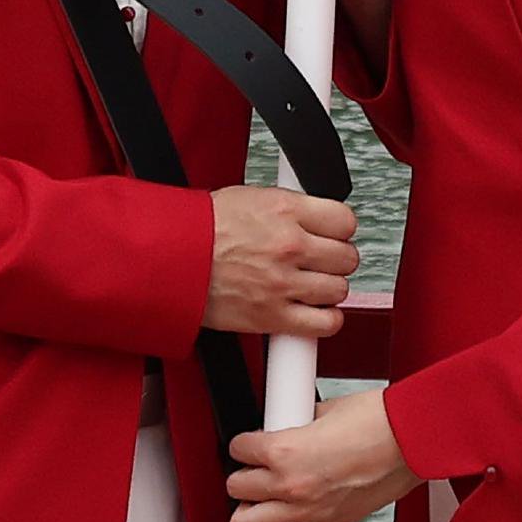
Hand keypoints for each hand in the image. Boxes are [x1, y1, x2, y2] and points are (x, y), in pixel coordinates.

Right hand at [205, 186, 358, 338]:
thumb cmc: (204, 227)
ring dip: (330, 289)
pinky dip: (326, 320)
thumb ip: (291, 208)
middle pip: (347, 257)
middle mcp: (290, 245)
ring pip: (339, 289)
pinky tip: (315, 311)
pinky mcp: (274, 316)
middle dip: (337, 259)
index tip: (334, 235)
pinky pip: (325, 324)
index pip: (345, 220)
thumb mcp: (253, 197)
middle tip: (323, 261)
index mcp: (286, 210)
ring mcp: (284, 283)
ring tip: (313, 285)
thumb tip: (315, 215)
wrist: (173, 258)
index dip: (341, 229)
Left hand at [228, 389, 420, 521]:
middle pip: (237, 488)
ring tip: (252, 504)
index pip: (240, 450)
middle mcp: (290, 485)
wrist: (410, 443)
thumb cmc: (377, 422)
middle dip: (241, 477)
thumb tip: (292, 422)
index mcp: (286, 450)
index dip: (242, 444)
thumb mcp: (327, 409)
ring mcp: (307, 512)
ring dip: (246, 513)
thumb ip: (301, 421)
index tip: (248, 443)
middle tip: (251, 470)